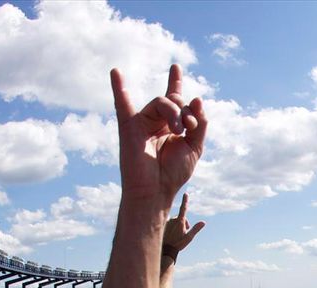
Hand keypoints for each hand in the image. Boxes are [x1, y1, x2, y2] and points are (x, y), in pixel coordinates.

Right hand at [110, 65, 206, 205]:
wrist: (156, 191)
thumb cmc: (174, 173)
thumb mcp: (195, 147)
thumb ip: (200, 124)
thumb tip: (197, 98)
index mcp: (172, 125)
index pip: (176, 100)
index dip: (175, 82)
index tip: (175, 67)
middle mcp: (157, 121)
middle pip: (175, 100)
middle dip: (187, 111)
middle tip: (188, 128)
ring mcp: (143, 122)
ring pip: (162, 102)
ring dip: (175, 113)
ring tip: (179, 131)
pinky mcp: (129, 127)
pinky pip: (122, 104)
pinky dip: (119, 88)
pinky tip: (116, 72)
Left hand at [162, 192, 204, 260]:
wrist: (166, 249)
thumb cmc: (178, 244)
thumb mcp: (189, 237)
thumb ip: (196, 229)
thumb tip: (203, 222)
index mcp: (179, 221)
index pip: (184, 208)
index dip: (185, 201)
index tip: (186, 193)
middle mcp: (172, 219)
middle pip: (181, 217)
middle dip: (184, 223)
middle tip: (183, 234)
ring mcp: (167, 221)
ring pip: (175, 220)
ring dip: (178, 225)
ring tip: (176, 235)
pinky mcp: (163, 224)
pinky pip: (170, 223)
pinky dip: (172, 227)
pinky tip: (171, 234)